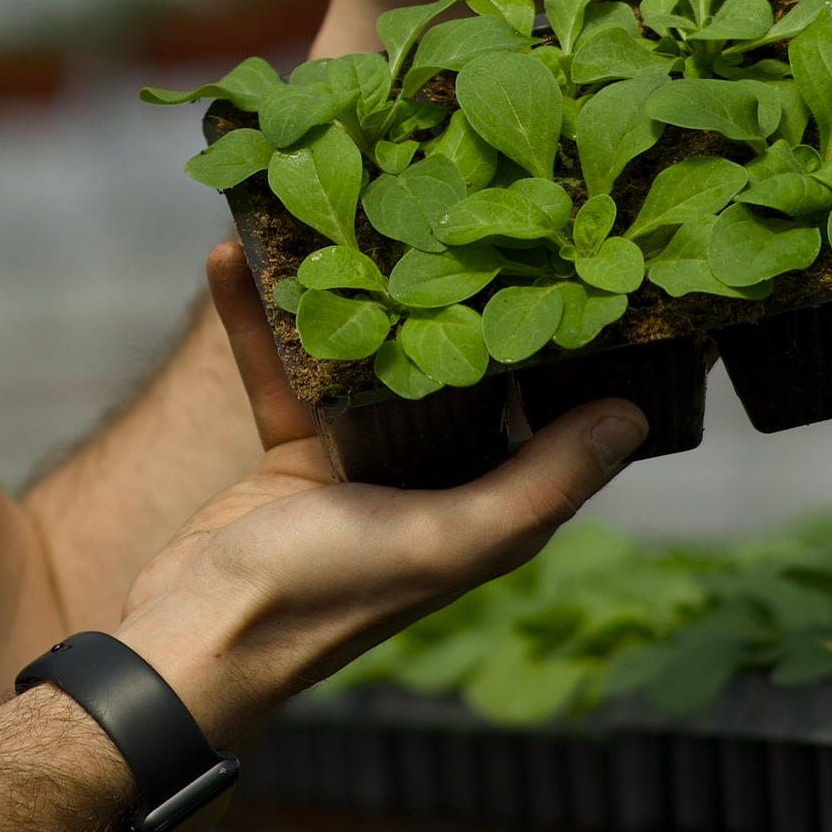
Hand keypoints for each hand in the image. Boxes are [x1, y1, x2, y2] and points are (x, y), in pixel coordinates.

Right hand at [114, 243, 642, 750]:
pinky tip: (231, 256)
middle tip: (459, 193)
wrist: (197, 638)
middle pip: (461, 366)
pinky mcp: (294, 451)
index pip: (550, 408)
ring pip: (370, 355)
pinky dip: (258, 320)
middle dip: (457, 289)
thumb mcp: (445, 537)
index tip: (571, 247)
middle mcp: (440, 476)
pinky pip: (283, 369)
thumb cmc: (325, 594)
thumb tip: (634, 416)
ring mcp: (364, 460)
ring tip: (347, 210)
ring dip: (355, 290)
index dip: (566, 337)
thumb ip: (540, 482)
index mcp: (491, 503)